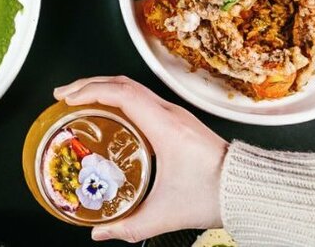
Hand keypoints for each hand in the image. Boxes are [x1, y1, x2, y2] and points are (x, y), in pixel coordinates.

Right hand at [53, 76, 228, 242]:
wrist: (251, 190)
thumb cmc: (216, 194)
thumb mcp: (166, 213)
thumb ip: (130, 225)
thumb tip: (100, 232)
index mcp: (165, 127)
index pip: (122, 94)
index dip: (89, 91)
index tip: (67, 98)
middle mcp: (170, 113)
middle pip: (121, 83)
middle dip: (87, 85)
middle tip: (63, 95)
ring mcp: (175, 113)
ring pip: (132, 86)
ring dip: (102, 87)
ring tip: (79, 99)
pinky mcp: (179, 120)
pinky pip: (141, 97)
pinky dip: (117, 97)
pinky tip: (108, 113)